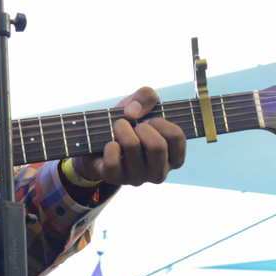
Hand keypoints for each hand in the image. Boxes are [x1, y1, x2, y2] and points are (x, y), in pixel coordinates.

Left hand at [71, 87, 185, 186]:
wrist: (98, 140)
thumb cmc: (128, 124)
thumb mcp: (141, 104)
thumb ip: (147, 96)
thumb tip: (133, 113)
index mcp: (173, 156)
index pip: (176, 137)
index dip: (160, 122)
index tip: (150, 120)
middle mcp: (159, 171)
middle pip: (157, 145)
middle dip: (141, 126)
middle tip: (133, 125)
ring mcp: (138, 178)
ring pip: (132, 146)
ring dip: (121, 128)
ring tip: (118, 128)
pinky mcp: (116, 179)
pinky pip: (113, 161)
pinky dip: (108, 146)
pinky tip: (110, 145)